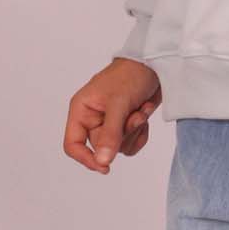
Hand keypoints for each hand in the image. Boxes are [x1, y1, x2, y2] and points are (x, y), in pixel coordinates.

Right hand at [63, 57, 161, 172]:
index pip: (73, 144)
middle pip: (101, 148)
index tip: (105, 166)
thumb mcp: (119, 103)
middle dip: (122, 135)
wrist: (156, 63)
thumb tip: (102, 162)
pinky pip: (131, 144)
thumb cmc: (130, 74)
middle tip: (135, 116)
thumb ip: (110, 133)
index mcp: (82, 110)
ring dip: (134, 131)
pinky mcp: (126, 124)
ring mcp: (110, 122)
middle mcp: (93, 118)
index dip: (85, 158)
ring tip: (140, 110)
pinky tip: (144, 113)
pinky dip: (141, 133)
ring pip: (118, 148)